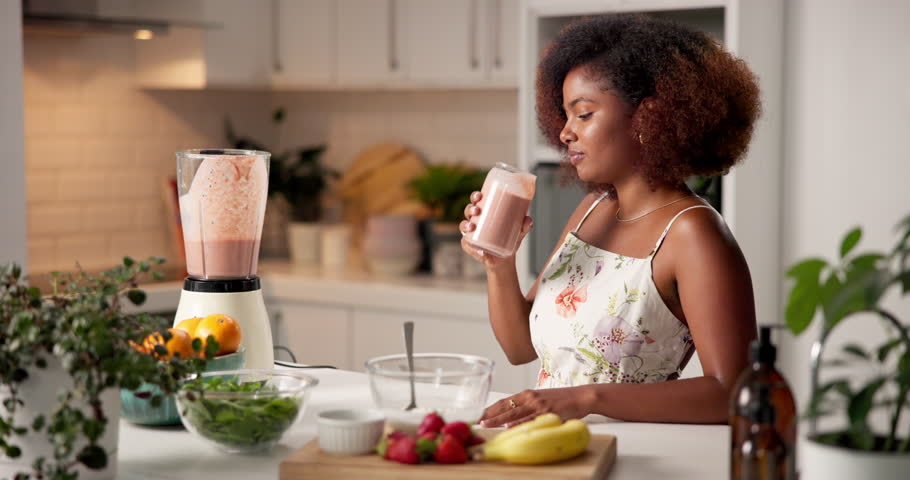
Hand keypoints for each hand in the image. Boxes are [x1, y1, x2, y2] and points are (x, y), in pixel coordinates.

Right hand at [460, 191, 532, 270]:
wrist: (505, 259)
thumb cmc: (510, 239)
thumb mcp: (519, 232)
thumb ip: (525, 226)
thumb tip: (527, 219)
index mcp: (485, 212)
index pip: (477, 201)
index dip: (475, 196)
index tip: (479, 195)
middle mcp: (475, 221)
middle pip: (468, 211)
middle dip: (470, 208)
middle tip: (476, 211)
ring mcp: (471, 234)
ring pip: (463, 225)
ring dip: (465, 225)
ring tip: (472, 227)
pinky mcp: (470, 246)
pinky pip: (466, 244)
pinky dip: (469, 246)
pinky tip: (477, 249)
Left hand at [478, 386, 592, 428]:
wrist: (581, 396)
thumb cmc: (562, 399)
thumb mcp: (542, 399)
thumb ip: (528, 406)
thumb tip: (514, 417)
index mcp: (527, 393)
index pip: (504, 401)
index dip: (490, 409)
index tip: (479, 415)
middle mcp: (530, 397)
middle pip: (505, 406)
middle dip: (489, 414)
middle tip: (476, 421)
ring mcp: (538, 404)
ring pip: (513, 413)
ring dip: (498, 419)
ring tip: (486, 424)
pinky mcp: (547, 411)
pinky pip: (529, 419)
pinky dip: (518, 423)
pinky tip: (508, 426)